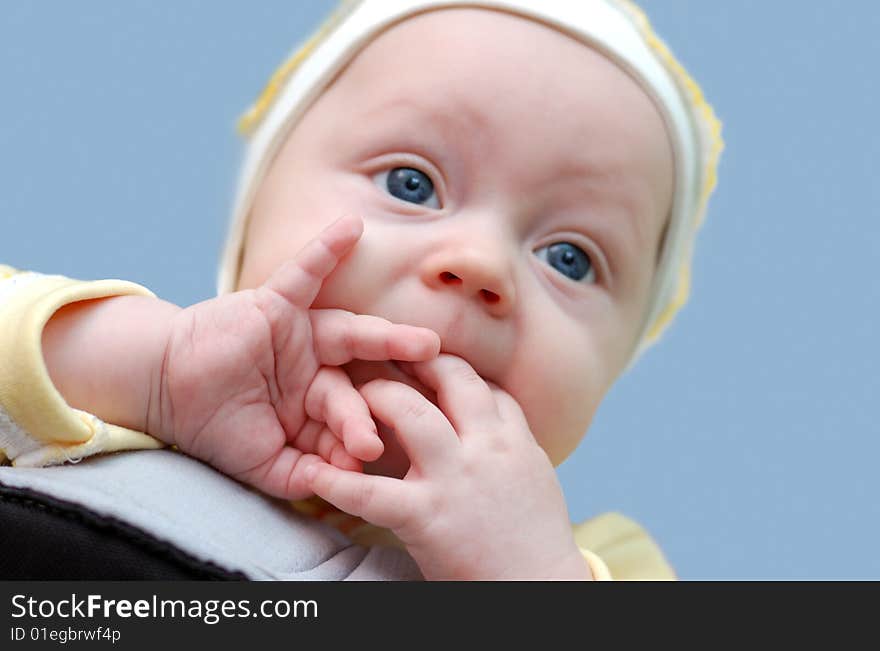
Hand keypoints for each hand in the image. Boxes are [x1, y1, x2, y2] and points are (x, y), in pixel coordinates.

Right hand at [149, 216, 439, 499]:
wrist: (165, 392)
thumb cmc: (216, 429)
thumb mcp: (268, 465)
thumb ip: (308, 476)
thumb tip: (352, 482)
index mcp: (318, 405)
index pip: (352, 420)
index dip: (360, 436)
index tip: (370, 456)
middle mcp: (317, 367)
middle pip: (363, 378)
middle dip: (390, 390)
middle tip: (422, 399)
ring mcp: (300, 335)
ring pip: (350, 332)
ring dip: (386, 336)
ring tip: (425, 343)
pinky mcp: (275, 304)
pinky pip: (303, 273)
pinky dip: (325, 250)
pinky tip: (352, 228)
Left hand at [304, 354, 591, 579]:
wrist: (538, 587)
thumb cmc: (535, 537)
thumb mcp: (534, 473)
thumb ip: (510, 439)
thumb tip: (491, 412)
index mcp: (513, 438)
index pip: (482, 384)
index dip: (449, 367)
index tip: (425, 360)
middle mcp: (488, 446)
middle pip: (452, 378)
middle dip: (417, 360)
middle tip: (386, 355)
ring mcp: (456, 478)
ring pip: (412, 414)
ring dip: (379, 398)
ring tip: (352, 396)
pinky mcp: (427, 515)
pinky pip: (372, 492)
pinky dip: (337, 483)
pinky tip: (312, 474)